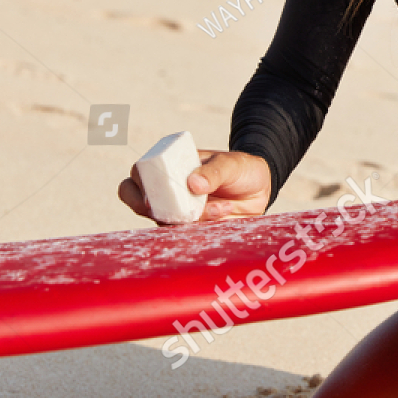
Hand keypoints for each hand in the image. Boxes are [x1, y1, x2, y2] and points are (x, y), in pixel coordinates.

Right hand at [118, 149, 270, 224]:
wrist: (259, 188)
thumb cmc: (239, 169)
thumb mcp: (231, 164)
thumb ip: (214, 171)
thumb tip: (192, 184)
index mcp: (170, 166)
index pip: (140, 173)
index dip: (138, 185)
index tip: (152, 196)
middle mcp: (168, 189)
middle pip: (141, 204)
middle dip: (155, 211)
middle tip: (181, 210)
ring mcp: (178, 209)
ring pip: (167, 221)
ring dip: (193, 217)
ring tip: (223, 206)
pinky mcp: (192, 226)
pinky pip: (187, 233)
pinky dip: (204, 225)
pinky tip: (225, 212)